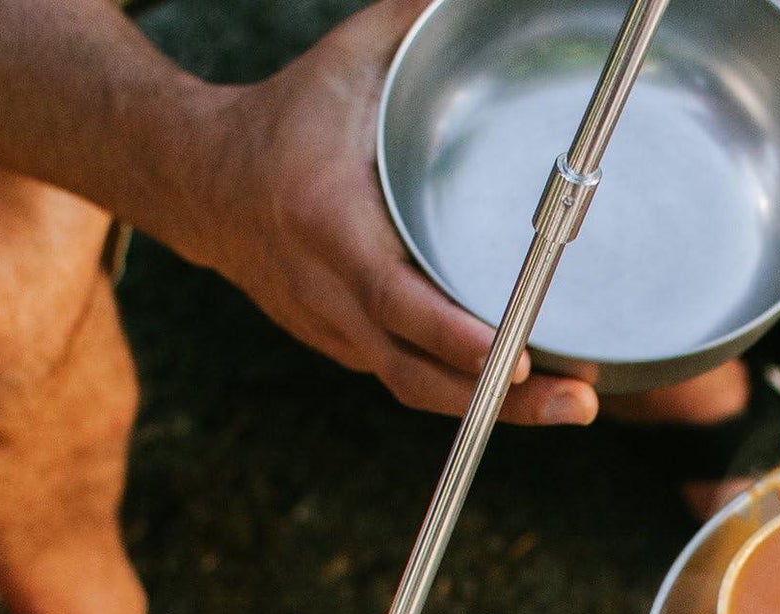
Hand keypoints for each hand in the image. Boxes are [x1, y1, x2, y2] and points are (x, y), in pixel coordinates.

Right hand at [187, 0, 597, 425]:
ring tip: (571, 405)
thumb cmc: (289, 118)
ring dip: (495, 409)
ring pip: (417, 390)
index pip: (397, 298)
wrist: (199, 182)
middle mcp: (328, 292)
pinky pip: (410, 379)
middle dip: (502, 399)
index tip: (518, 356)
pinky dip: (465, 390)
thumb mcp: (352, 61)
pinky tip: (526, 389)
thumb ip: (418, 23)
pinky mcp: (345, 348)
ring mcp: (335, 330)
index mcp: (329, 223)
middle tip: (579, 401)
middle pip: (419, 373)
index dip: (456, 337)